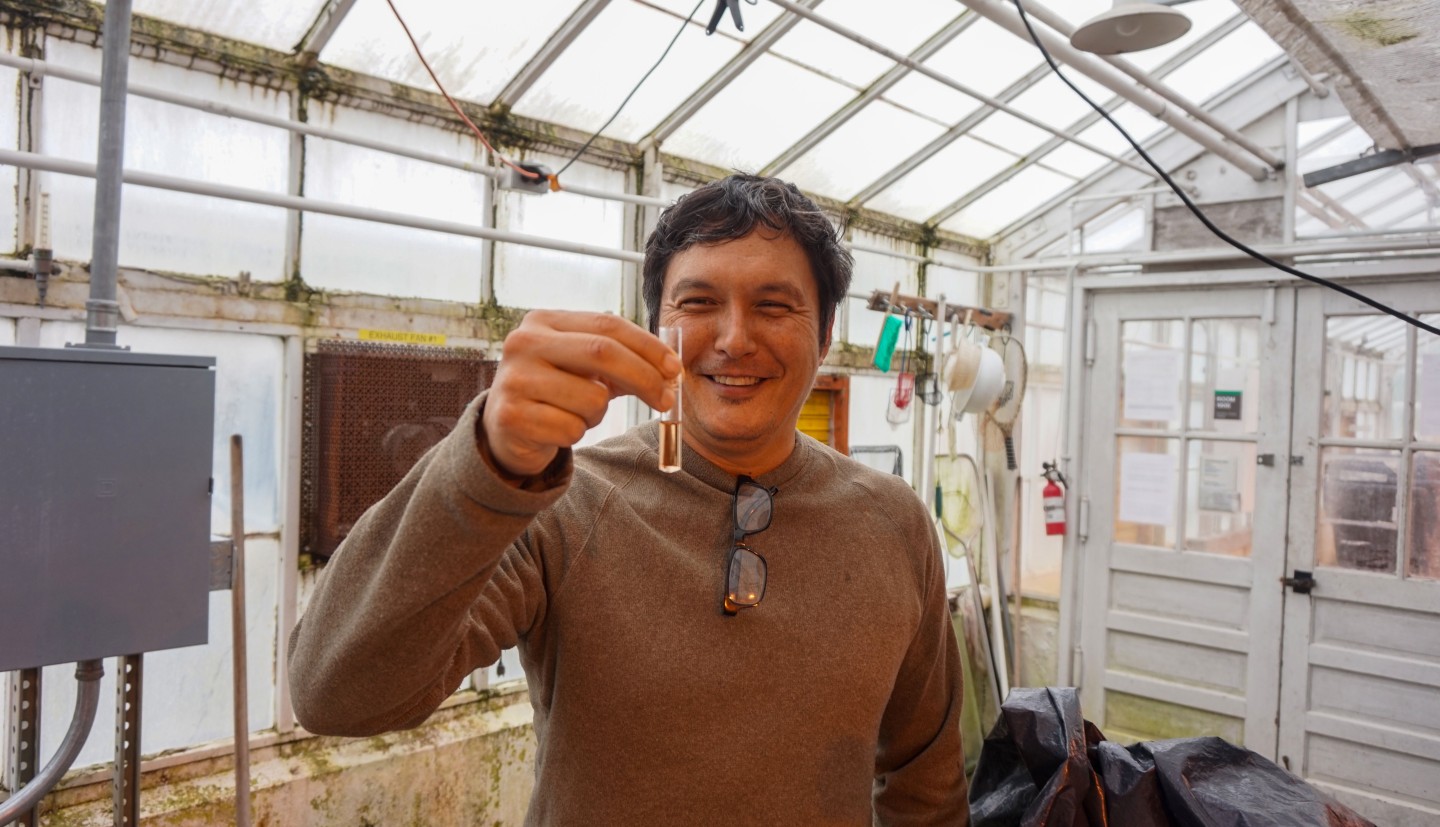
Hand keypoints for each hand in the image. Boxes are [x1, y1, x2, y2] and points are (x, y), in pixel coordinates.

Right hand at [481, 310, 680, 477]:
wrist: (505, 429)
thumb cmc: (555, 392)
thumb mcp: (584, 368)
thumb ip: (622, 361)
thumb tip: (670, 370)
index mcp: (543, 321)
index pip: (607, 325)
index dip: (647, 346)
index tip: (675, 368)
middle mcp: (523, 343)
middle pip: (602, 353)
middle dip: (644, 377)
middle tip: (666, 399)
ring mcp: (514, 379)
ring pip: (592, 399)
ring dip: (598, 414)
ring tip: (576, 413)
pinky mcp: (511, 416)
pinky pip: (572, 429)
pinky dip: (576, 433)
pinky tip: (556, 429)